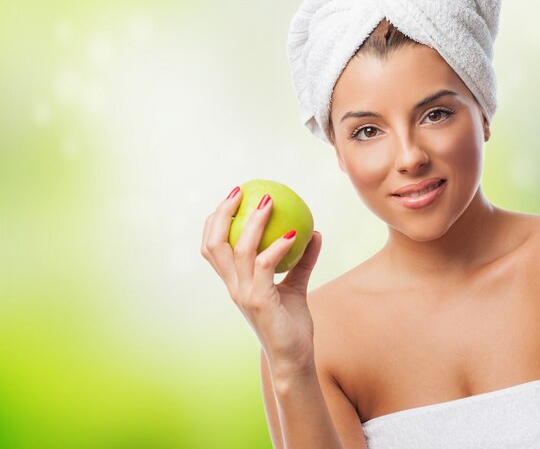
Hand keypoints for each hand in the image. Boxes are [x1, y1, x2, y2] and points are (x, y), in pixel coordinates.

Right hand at [201, 187, 321, 374]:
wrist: (294, 358)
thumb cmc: (290, 324)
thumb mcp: (296, 286)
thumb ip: (301, 260)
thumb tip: (314, 232)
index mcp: (235, 282)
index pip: (213, 247)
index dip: (216, 220)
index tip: (233, 197)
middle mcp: (233, 286)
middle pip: (214, 244)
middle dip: (222, 214)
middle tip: (240, 191)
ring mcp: (244, 293)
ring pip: (240, 249)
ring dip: (254, 222)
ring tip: (268, 202)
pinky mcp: (259, 301)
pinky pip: (266, 266)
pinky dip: (278, 246)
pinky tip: (295, 234)